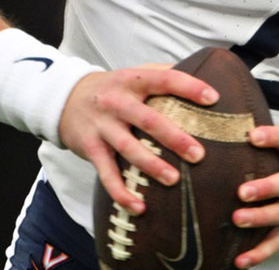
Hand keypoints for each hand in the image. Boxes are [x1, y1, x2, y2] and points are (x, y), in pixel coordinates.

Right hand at [58, 64, 219, 212]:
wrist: (64, 99)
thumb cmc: (113, 88)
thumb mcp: (134, 74)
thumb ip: (163, 74)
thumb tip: (204, 72)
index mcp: (133, 81)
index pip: (164, 80)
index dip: (189, 87)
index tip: (213, 99)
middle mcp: (116, 102)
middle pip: (148, 120)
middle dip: (174, 138)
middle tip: (198, 155)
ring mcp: (102, 126)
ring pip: (128, 148)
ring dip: (152, 166)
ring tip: (174, 180)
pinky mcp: (90, 148)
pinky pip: (107, 174)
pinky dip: (122, 192)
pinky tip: (139, 207)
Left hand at [231, 125, 278, 267]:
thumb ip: (268, 143)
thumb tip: (224, 133)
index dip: (273, 138)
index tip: (252, 136)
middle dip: (266, 188)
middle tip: (242, 192)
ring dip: (260, 219)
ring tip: (237, 220)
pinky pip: (278, 241)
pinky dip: (260, 253)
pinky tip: (241, 260)